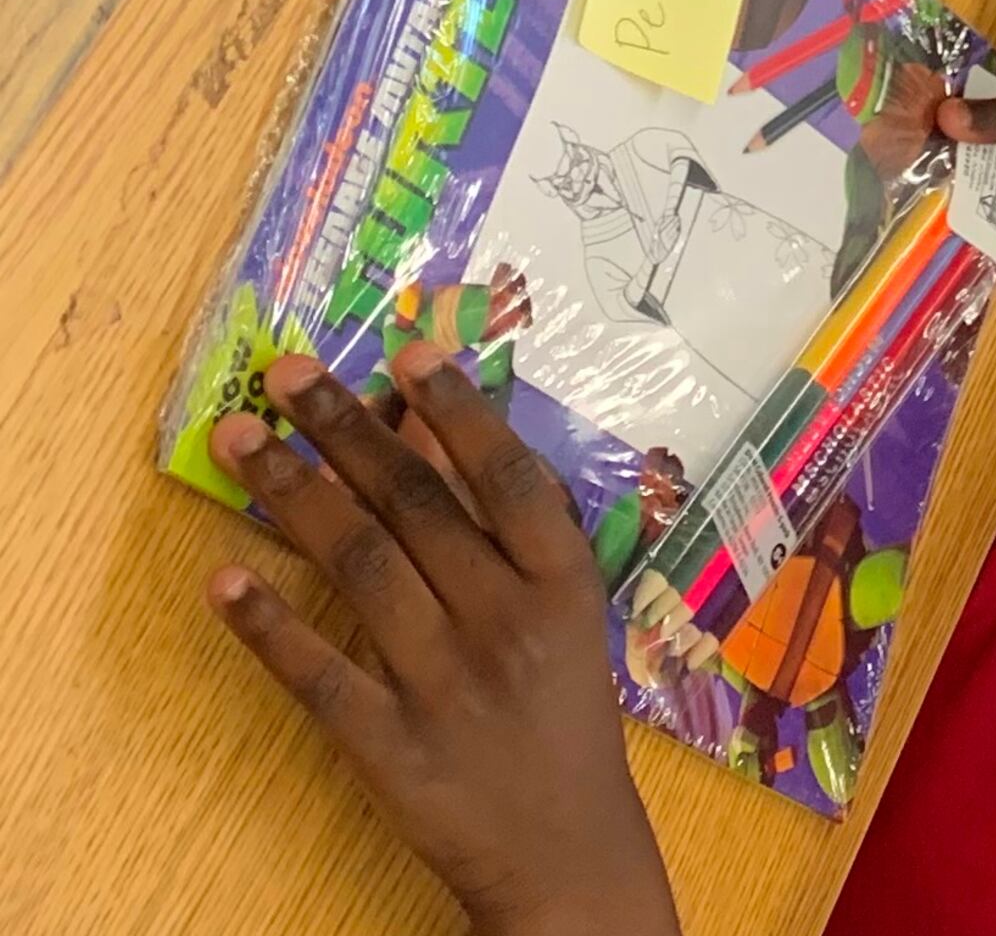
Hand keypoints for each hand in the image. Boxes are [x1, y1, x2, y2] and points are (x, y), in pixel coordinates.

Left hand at [207, 348, 674, 935]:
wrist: (566, 849)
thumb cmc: (565, 717)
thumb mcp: (563, 615)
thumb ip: (506, 528)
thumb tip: (440, 428)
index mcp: (562, 586)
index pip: (507, 478)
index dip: (457, 410)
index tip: (408, 349)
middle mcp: (505, 621)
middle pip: (417, 507)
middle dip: (347, 430)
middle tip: (286, 373)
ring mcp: (444, 683)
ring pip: (360, 567)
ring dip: (293, 496)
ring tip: (239, 441)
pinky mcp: (388, 743)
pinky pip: (318, 672)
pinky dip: (269, 624)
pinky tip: (224, 578)